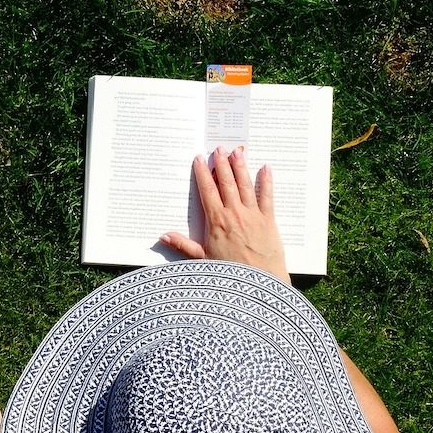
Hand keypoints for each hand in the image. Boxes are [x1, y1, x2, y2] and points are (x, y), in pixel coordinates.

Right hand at [160, 146, 290, 283]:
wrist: (258, 283)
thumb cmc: (229, 274)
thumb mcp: (202, 260)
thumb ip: (183, 245)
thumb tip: (163, 236)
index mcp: (216, 221)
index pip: (207, 191)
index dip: (202, 173)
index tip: (199, 159)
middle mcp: (234, 213)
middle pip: (226, 183)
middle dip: (221, 164)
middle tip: (218, 148)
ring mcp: (252, 215)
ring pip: (245, 185)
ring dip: (240, 167)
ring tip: (237, 152)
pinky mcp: (269, 220)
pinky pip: (267, 196)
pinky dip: (266, 181)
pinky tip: (265, 168)